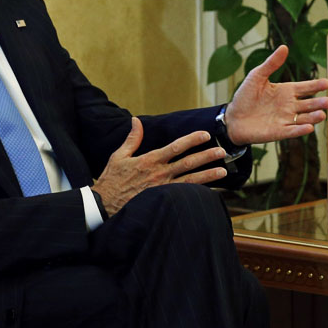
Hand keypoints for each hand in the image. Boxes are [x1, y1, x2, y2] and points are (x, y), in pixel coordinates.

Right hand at [92, 117, 227, 215]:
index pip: (175, 147)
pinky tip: (210, 191)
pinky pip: (183, 196)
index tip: (205, 135)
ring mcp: (162, 189)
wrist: (104, 206)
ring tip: (223, 171)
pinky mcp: (163, 201)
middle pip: (188, 163)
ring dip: (208, 176)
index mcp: (150, 160)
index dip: (192, 140)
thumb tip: (136, 120)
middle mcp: (159, 174)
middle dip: (207, 156)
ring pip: (190, 181)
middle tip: (222, 151)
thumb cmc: (111, 181)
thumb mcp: (119, 156)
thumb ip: (132, 139)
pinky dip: (197, 193)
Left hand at [222, 45, 327, 144]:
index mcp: (287, 91)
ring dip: (314, 117)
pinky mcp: (279, 132)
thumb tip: (284, 47)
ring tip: (322, 114)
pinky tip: (308, 128)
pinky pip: (292, 131)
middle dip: (320, 103)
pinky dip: (300, 130)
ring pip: (304, 118)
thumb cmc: (245, 96)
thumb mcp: (257, 76)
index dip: (317, 85)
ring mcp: (286, 119)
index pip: (306, 87)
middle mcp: (290, 105)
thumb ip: (272, 63)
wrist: (233, 118)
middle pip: (309, 104)